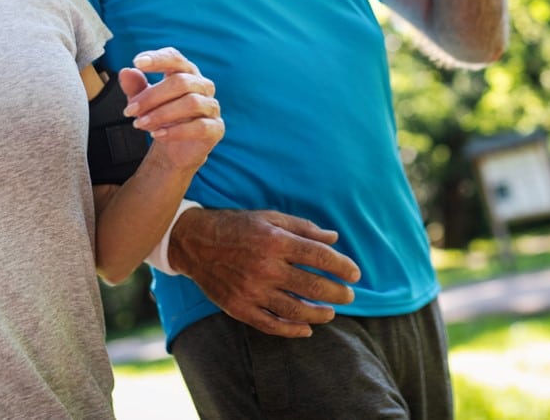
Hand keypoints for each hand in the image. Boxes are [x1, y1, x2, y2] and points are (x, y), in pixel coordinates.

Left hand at [119, 47, 222, 173]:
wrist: (175, 150)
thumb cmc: (162, 118)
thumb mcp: (144, 102)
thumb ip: (135, 87)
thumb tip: (126, 72)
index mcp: (185, 73)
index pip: (175, 58)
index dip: (158, 59)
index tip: (137, 62)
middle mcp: (202, 85)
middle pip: (181, 82)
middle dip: (152, 96)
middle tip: (130, 110)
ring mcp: (212, 106)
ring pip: (191, 103)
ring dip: (162, 114)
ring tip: (140, 124)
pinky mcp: (216, 128)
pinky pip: (200, 126)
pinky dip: (176, 131)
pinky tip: (158, 135)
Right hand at [169, 208, 362, 337]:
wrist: (194, 242)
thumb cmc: (237, 226)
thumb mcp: (270, 218)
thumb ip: (304, 228)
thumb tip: (334, 239)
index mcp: (275, 241)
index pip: (319, 256)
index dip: (342, 266)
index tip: (355, 274)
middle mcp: (265, 267)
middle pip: (312, 286)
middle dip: (337, 293)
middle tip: (349, 296)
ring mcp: (252, 291)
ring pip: (295, 310)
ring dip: (319, 314)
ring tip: (331, 312)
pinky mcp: (239, 308)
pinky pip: (271, 325)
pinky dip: (292, 330)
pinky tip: (307, 329)